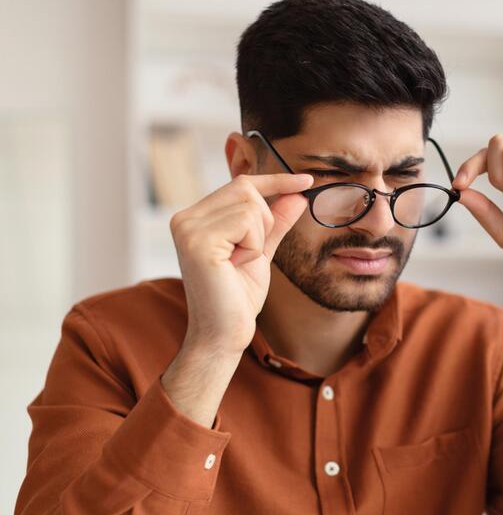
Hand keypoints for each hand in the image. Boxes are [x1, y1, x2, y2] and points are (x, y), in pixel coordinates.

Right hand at [169, 173, 313, 355]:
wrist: (224, 334)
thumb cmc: (238, 296)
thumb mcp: (261, 250)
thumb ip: (276, 222)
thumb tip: (298, 194)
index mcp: (194, 217)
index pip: (240, 184)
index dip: (276, 180)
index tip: (307, 180)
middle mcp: (184, 218)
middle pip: (246, 189)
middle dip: (264, 221)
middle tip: (250, 253)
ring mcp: (187, 228)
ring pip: (249, 206)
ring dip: (258, 238)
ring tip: (238, 262)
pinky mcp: (197, 241)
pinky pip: (245, 223)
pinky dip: (252, 246)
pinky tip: (236, 266)